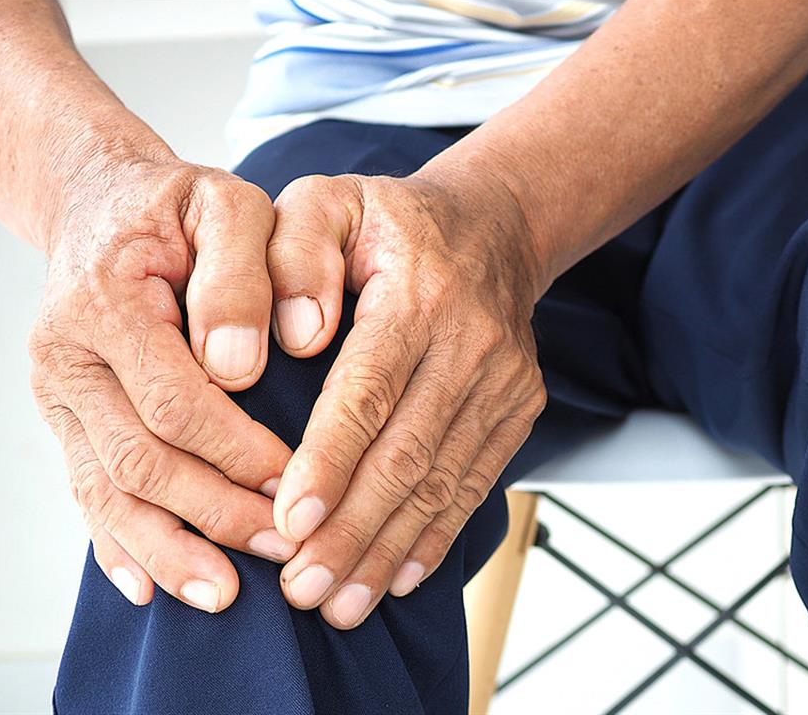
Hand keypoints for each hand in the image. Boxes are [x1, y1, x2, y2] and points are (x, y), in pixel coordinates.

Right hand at [28, 154, 296, 611]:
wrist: (106, 206)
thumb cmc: (182, 208)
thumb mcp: (224, 204)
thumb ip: (240, 270)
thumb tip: (241, 362)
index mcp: (105, 301)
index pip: (174, 400)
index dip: (236, 450)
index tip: (298, 481)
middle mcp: (67, 357)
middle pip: (139, 460)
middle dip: (215, 511)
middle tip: (283, 548)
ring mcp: (60, 396)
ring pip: (106, 491)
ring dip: (168, 549)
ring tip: (225, 594)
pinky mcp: (68, 422)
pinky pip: (86, 493)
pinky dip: (118, 545)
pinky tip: (152, 590)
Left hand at [266, 172, 546, 628]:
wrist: (494, 226)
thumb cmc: (387, 221)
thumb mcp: (326, 202)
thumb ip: (294, 254)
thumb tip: (292, 338)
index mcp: (419, 292)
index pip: (370, 389)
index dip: (330, 461)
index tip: (289, 521)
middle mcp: (473, 342)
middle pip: (408, 452)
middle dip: (353, 529)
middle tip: (302, 590)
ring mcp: (505, 381)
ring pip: (443, 481)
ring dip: (389, 549)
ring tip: (340, 605)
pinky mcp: (519, 409)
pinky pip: (477, 482)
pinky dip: (437, 537)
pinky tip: (399, 580)